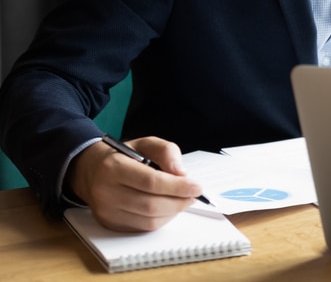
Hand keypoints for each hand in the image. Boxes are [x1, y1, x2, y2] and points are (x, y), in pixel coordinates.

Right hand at [67, 136, 204, 231]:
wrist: (90, 170)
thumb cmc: (122, 156)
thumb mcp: (144, 143)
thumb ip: (166, 151)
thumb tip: (181, 173)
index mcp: (113, 167)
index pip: (151, 182)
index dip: (178, 187)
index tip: (197, 187)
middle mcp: (105, 192)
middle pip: (151, 205)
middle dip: (179, 201)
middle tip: (193, 195)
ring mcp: (106, 211)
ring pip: (148, 220)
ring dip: (173, 212)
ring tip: (182, 200)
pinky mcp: (110, 224)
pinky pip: (142, 228)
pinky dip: (161, 220)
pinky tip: (167, 208)